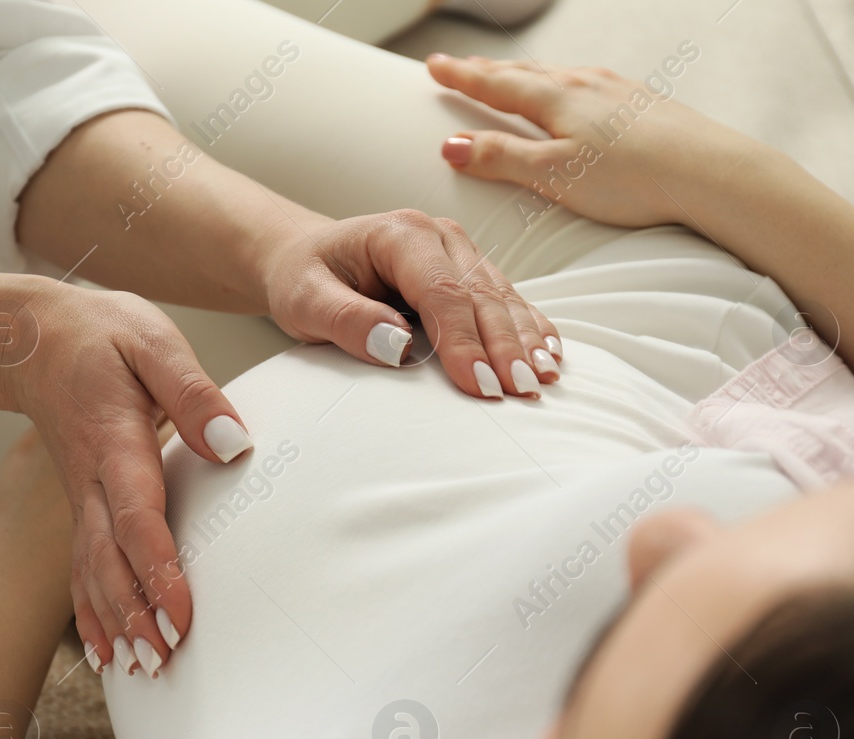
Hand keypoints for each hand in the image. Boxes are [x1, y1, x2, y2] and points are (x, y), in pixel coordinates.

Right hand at [5, 282, 240, 678]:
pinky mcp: (81, 506)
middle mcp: (91, 481)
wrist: (29, 335)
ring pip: (92, 571)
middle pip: (109, 558)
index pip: (136, 515)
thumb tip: (232, 443)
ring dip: (115, 622)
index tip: (180, 609)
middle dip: (135, 613)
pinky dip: (91, 613)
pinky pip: (80, 568)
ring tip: (142, 670)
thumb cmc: (99, 333)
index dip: (157, 566)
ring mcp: (80, 499)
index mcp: (113, 442)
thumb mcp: (152, 341)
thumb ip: (193, 393)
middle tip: (164, 659)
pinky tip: (107, 653)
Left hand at [253, 208, 564, 398]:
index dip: (463, 340)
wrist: (305, 256)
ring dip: (525, 340)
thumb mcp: (304, 300)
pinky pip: (506, 301)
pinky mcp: (468, 273)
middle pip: (481, 295)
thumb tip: (396, 346)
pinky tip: (551, 355)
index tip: (479, 385)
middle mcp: (439, 236)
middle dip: (505, 346)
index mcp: (400, 233)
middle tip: (523, 390)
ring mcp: (460, 252)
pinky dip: (529, 328)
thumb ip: (346, 320)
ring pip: (502, 298)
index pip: (441, 292)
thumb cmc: (302, 278)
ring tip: (543, 379)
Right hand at [427, 55, 751, 228]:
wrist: (711, 172)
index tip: (432, 67)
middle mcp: (585, 84)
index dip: (461, 77)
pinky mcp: (643, 103)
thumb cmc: (632, 179)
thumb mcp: (553, 175)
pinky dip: (563, 85)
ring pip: (558, 74)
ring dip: (526, 74)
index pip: (495, 84)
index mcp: (557, 99)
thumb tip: (450, 145)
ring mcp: (617, 89)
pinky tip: (572, 94)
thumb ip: (500, 158)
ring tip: (508, 75)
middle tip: (459, 66)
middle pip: (525, 72)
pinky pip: (588, 85)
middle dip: (487, 70)